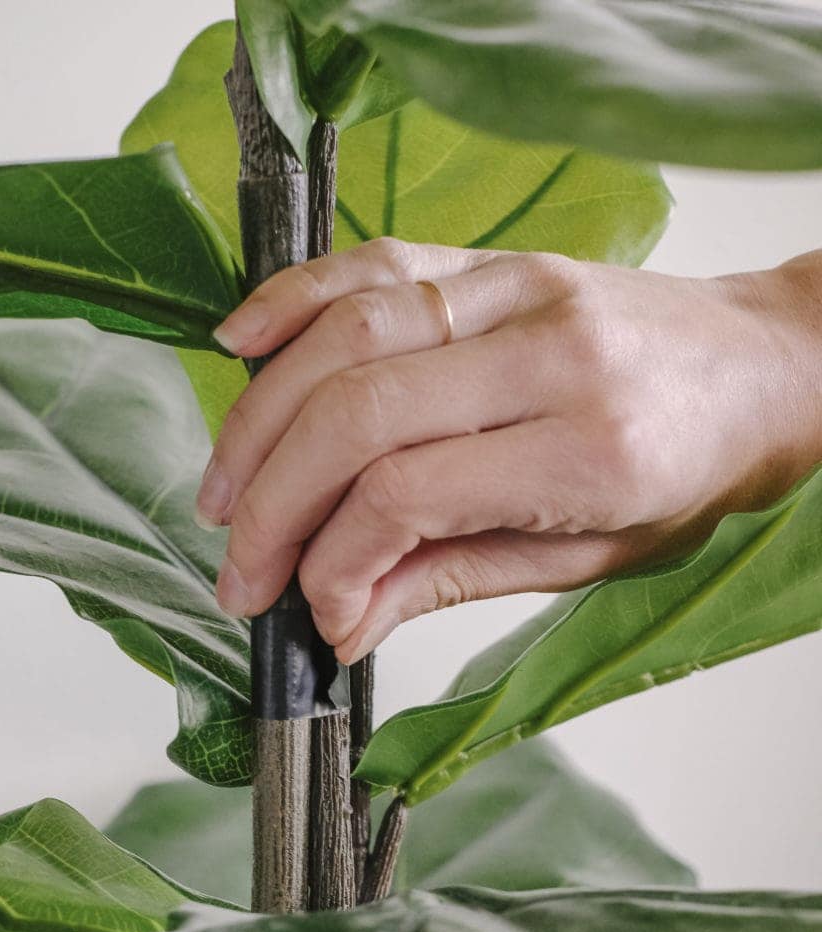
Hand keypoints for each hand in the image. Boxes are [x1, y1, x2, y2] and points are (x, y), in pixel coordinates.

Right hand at [198, 240, 821, 661]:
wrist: (762, 372)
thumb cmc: (687, 476)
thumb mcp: (583, 561)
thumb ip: (450, 579)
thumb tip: (339, 618)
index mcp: (588, 451)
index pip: (406, 494)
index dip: (331, 561)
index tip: (308, 611)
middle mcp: (550, 356)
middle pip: (357, 415)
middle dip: (272, 502)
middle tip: (236, 569)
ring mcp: (520, 290)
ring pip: (348, 334)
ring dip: (260, 418)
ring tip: (223, 491)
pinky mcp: (495, 259)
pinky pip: (373, 262)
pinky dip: (293, 302)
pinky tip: (239, 346)